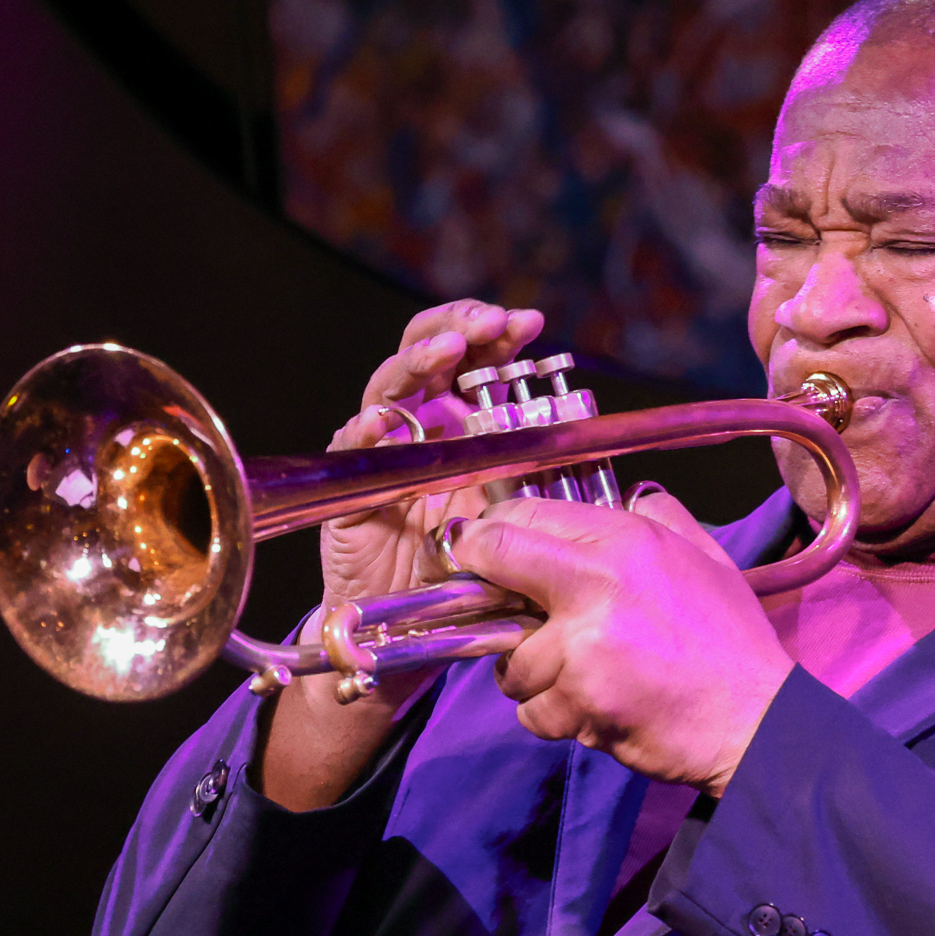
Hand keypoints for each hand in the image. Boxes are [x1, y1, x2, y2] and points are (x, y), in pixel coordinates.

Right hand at [320, 300, 545, 609]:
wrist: (418, 612)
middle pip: (428, 350)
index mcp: (460, 416)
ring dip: (418, 363)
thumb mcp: (513, 502)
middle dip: (458, 326)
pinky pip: (352, 449)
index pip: (475, 356)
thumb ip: (535, 462)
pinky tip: (381, 421)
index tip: (528, 323)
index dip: (497, 333)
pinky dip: (365, 431)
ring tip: (447, 350)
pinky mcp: (353, 484)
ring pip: (388, 385)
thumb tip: (582, 426)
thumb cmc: (464, 555)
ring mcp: (383, 447)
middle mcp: (420, 421)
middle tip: (489, 324)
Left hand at [450, 492, 796, 796]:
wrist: (756, 720)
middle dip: (483, 585)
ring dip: (533, 675)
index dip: (493, 533)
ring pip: (512, 659)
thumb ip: (664, 518)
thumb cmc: (731, 641)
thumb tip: (630, 496)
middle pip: (497, 560)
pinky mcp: (579, 700)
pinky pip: (532, 711)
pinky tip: (593, 711)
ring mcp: (584, 645)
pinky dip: (554, 717)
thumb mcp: (708, 558)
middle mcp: (598, 581)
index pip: (527, 515)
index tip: (486, 551)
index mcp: (626, 540)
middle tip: (492, 606)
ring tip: (577, 678)